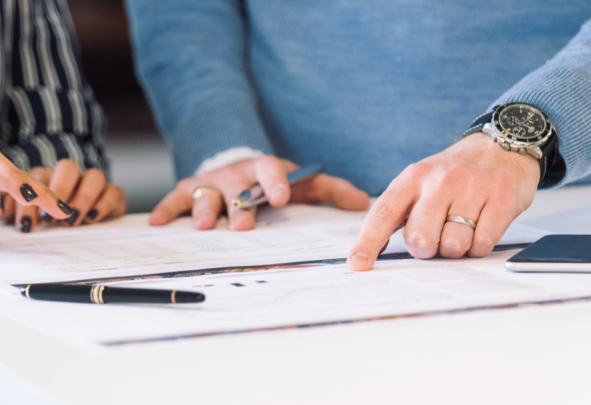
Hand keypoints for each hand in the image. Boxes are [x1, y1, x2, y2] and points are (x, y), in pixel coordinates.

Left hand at [0, 159, 126, 231]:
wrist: (90, 225)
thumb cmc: (52, 224)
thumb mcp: (31, 218)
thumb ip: (20, 213)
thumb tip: (4, 213)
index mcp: (45, 178)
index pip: (35, 177)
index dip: (26, 191)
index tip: (21, 217)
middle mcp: (71, 177)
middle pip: (68, 168)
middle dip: (60, 189)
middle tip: (50, 216)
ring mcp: (94, 184)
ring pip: (94, 176)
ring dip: (83, 197)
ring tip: (72, 220)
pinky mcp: (113, 194)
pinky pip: (114, 192)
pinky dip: (103, 205)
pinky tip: (91, 219)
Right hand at [150, 155, 369, 229]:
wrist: (236, 160)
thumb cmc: (272, 179)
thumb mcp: (302, 181)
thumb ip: (329, 189)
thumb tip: (361, 202)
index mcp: (264, 170)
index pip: (271, 171)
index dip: (275, 182)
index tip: (281, 197)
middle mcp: (236, 175)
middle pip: (236, 190)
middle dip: (237, 208)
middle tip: (241, 226)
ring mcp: (211, 182)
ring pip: (205, 195)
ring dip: (202, 210)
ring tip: (201, 227)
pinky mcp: (189, 189)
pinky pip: (175, 198)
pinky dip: (166, 209)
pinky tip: (157, 223)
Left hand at [347, 133, 539, 270]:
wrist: (502, 146)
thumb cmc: (455, 174)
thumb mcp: (420, 182)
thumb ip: (398, 213)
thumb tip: (371, 251)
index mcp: (412, 178)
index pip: (383, 214)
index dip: (368, 242)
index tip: (357, 263)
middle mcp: (439, 181)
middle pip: (419, 239)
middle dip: (426, 249)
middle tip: (436, 236)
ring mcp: (471, 188)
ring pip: (452, 245)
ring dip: (455, 248)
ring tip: (462, 228)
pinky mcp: (501, 198)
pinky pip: (482, 244)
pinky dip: (479, 246)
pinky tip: (481, 227)